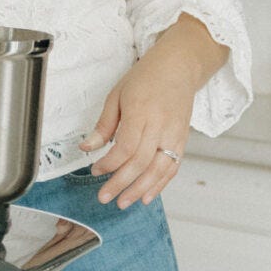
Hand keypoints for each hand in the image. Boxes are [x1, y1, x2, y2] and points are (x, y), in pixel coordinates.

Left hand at [78, 53, 193, 209]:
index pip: (125, 148)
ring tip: (123, 203)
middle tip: (104, 197)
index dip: (109, 164)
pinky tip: (147, 197)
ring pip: (159, 170)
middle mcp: (161, 127)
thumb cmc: (145, 78)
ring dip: (140, 190)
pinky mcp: (183, 142)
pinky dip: (160, 185)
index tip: (94, 170)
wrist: (178, 68)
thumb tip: (87, 148)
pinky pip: (172, 169)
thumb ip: (104, 125)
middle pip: (141, 163)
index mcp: (141, 112)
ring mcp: (174, 136)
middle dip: (121, 183)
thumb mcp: (117, 95)